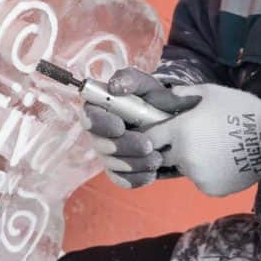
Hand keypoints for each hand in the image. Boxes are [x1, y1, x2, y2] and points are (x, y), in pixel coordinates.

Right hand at [84, 68, 198, 188]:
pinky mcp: (120, 171)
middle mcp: (99, 134)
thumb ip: (130, 79)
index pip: (89, 117)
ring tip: (157, 158)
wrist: (170, 121)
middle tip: (148, 145)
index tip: (119, 126)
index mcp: (100, 110)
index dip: (101, 124)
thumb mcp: (146, 85)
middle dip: (123, 147)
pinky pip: (122, 180)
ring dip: (134, 164)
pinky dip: (137, 178)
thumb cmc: (153, 99)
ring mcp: (108, 154)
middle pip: (100, 146)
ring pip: (112, 165)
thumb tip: (115, 86)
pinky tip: (152, 172)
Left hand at [143, 84, 260, 196]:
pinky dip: (208, 174)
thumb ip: (184, 94)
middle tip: (192, 140)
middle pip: (164, 156)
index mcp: (179, 131)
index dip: (150, 135)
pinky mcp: (210, 189)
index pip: (149, 138)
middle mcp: (183, 156)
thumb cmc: (241, 109)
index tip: (155, 133)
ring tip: (214, 150)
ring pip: (185, 169)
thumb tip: (169, 95)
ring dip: (192, 162)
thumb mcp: (211, 92)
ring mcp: (196, 175)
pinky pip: (201, 181)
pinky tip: (224, 163)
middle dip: (171, 149)